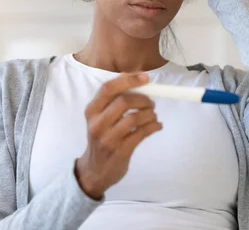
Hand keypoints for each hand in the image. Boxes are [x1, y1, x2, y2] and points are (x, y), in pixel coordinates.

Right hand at [75, 73, 161, 199]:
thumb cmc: (101, 138)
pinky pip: (142, 133)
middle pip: (124, 101)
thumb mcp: (99, 118)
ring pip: (134, 118)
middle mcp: (97, 124)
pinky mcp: (121, 151)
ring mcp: (108, 139)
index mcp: (91, 111)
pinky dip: (154, 126)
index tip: (146, 78)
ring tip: (153, 116)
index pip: (107, 89)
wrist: (94, 171)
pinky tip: (157, 126)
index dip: (128, 80)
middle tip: (151, 103)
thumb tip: (133, 77)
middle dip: (143, 99)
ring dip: (150, 114)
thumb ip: (112, 99)